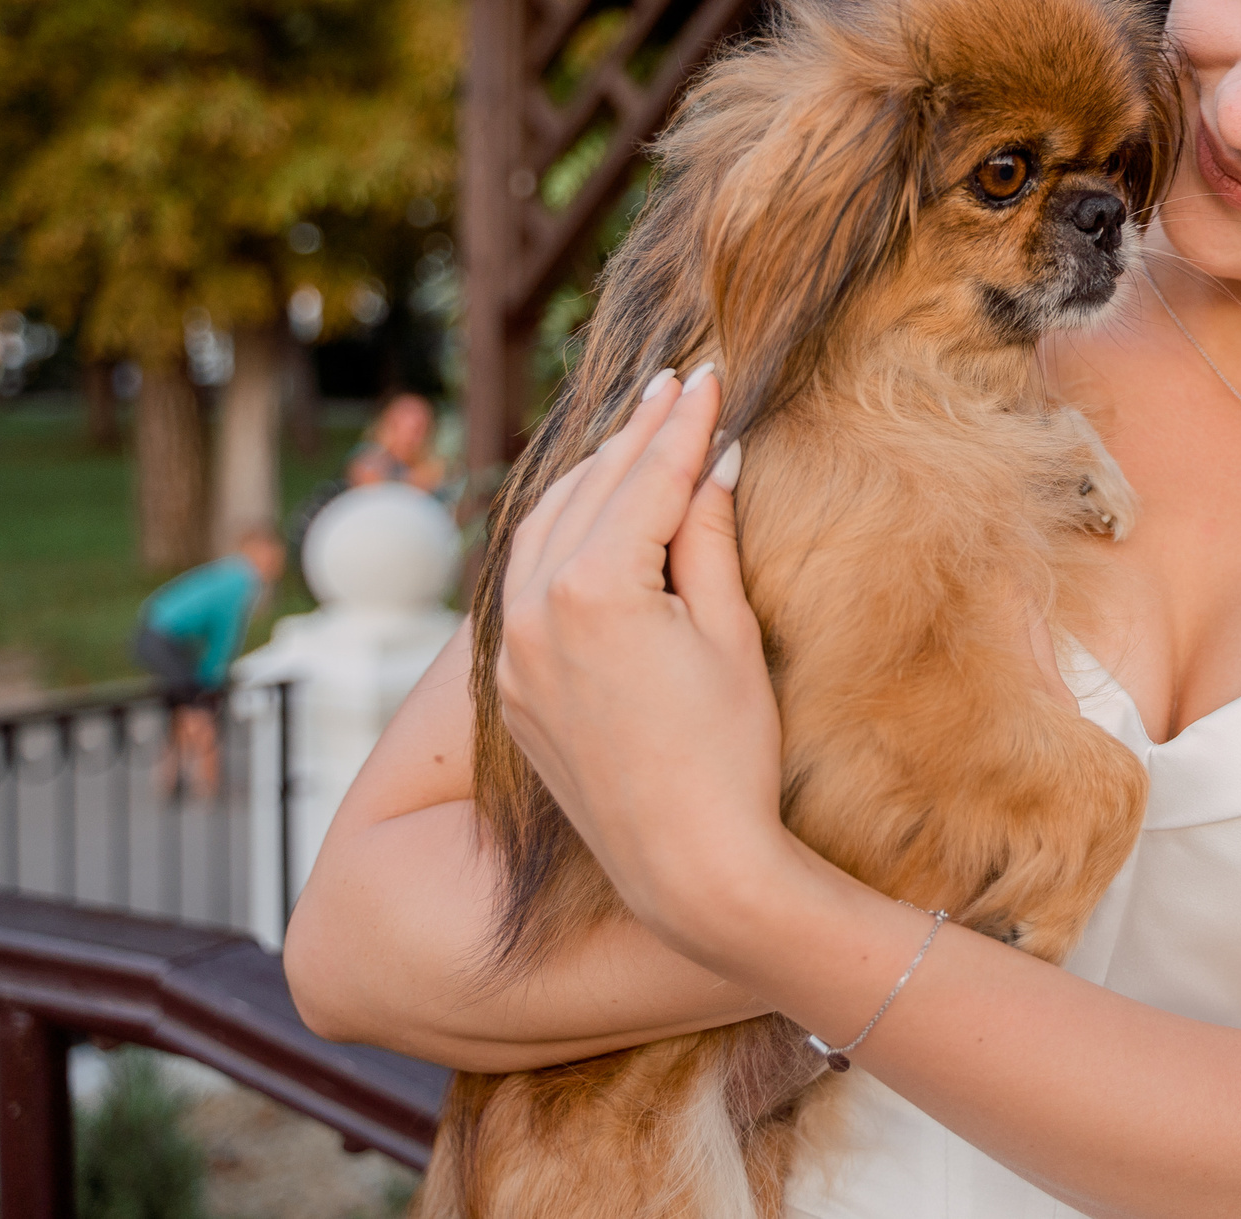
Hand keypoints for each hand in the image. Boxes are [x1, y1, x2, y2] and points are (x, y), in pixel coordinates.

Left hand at [494, 366, 788, 952]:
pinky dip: (554, 532)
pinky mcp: (510, 687)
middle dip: (635, 435)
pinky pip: (521, 581)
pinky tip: (581, 512)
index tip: (709, 374)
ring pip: (541, 529)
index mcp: (593, 589)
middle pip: (588, 492)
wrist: (688, 866)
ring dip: (588, 476)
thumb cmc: (730, 754)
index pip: (647, 479)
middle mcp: (533, 612)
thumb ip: (705, 538)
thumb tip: (708, 464)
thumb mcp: (730, 633)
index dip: (684, 423)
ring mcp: (511, 652)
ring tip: (631, 433)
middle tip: (674, 386)